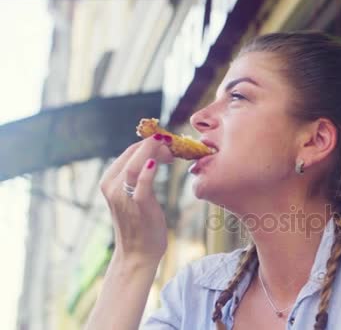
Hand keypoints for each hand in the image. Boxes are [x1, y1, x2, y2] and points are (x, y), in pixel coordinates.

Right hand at [100, 133, 174, 265]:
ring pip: (134, 164)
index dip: (149, 144)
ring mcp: (122, 196)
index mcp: (109, 181)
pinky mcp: (138, 205)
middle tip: (173, 147)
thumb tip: (152, 158)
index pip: (129, 152)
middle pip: (132, 154)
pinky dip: (149, 170)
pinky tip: (157, 162)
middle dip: (154, 145)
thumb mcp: (134, 196)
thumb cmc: (140, 225)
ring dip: (153, 152)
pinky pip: (141, 183)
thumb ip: (138, 178)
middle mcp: (111, 186)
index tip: (167, 145)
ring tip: (170, 151)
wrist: (137, 255)